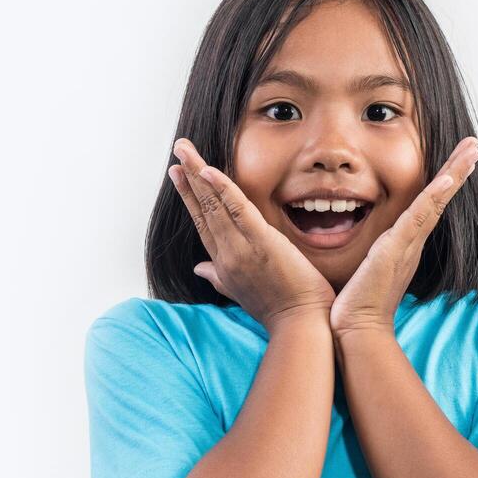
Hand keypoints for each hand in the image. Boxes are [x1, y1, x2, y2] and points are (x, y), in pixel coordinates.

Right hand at [168, 138, 334, 333]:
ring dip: (199, 173)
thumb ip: (218, 277)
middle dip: (189, 178)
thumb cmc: (278, 310)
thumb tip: (200, 269)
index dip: (189, 197)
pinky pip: (237, 209)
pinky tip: (210, 171)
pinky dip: (223, 188)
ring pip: (214, 204)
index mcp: (223, 262)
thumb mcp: (241, 292)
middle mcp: (226, 253)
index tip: (180, 175)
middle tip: (178, 153)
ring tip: (185, 151)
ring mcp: (241, 247)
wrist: (299, 326)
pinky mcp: (261, 242)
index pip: (202, 222)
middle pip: (202, 208)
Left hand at [329, 137, 477, 338]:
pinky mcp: (395, 249)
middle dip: (457, 170)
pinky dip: (435, 197)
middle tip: (474, 145)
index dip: (443, 181)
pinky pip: (419, 217)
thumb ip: (369, 255)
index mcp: (404, 244)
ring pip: (435, 201)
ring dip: (454, 173)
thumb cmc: (356, 304)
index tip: (457, 160)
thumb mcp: (364, 269)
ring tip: (471, 150)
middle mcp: (412, 242)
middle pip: (440, 198)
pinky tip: (449, 178)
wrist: (356, 329)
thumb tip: (365, 249)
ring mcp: (407, 245)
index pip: (428, 205)